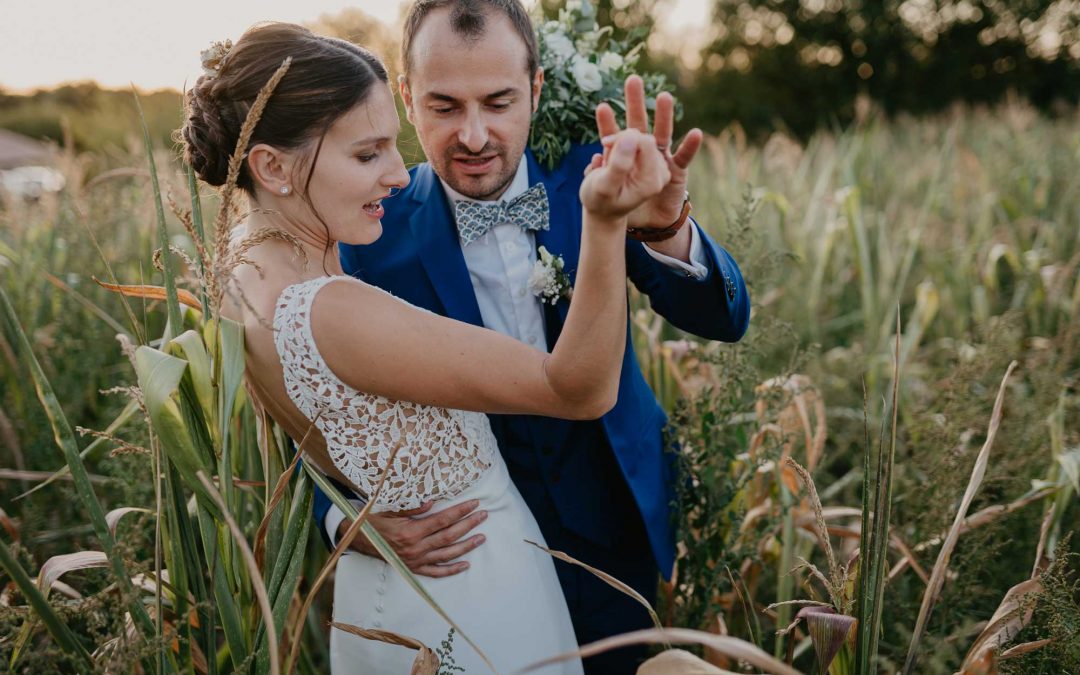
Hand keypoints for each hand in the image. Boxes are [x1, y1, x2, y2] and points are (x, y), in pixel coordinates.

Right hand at [338, 499, 487, 577]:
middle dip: (468, 525)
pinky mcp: (413, 569)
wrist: (356, 539)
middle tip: (483, 516)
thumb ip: (412, 507)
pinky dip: (451, 570)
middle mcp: (415, 548)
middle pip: (449, 536)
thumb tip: (433, 502)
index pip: (443, 520)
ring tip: (481, 537)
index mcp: (410, 531)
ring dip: (466, 546)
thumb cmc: (374, 520)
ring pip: (446, 555)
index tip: (475, 504)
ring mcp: (415, 561)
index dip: (461, 512)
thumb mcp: (390, 509)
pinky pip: (435, 572)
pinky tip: (465, 564)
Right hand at [580, 129, 670, 222]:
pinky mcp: (652, 162)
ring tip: (609, 163)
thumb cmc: (599, 201)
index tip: (605, 143)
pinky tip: (614, 161)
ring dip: (620, 145)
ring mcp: (658, 168)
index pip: (645, 143)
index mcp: (651, 182)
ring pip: (639, 138)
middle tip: (605, 157)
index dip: (623, 138)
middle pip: (643, 139)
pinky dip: (622, 146)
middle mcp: (660, 174)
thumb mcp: (603, 187)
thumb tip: (631, 137)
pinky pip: (638, 142)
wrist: (603, 210)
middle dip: (621, 141)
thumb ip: (618, 165)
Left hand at [595, 76, 703, 231]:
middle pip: (639, 124)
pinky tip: (695, 134)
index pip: (620, 136)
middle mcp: (643, 151)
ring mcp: (661, 158)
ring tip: (664, 97)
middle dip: (636, 102)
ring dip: (664, 116)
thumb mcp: (609, 189)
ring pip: (662, 133)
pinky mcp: (676, 169)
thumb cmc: (625, 204)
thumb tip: (596, 156)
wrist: (647, 224)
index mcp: (625, 153)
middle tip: (632, 79)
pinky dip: (690, 146)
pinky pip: (684, 157)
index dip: (613, 133)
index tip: (604, 139)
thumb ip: (606, 172)